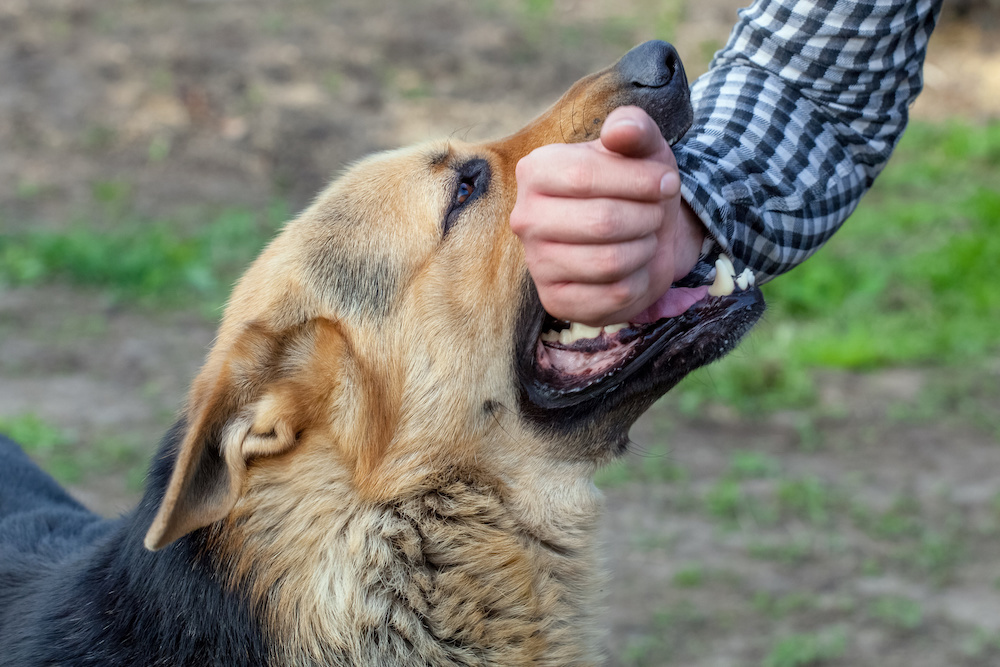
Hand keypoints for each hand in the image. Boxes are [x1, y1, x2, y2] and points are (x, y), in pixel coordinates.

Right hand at [510, 106, 704, 325]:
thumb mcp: (642, 148)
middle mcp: (526, 218)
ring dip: (644, 249)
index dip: (638, 181)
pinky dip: (640, 281)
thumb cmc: (635, 185)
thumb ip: (634, 128)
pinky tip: (633, 268)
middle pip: (601, 222)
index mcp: (535, 171)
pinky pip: (614, 296)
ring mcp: (537, 263)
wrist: (642, 233)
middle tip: (654, 213)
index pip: (584, 176)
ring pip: (609, 262)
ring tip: (643, 237)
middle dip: (646, 217)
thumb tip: (620, 131)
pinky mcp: (556, 301)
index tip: (667, 182)